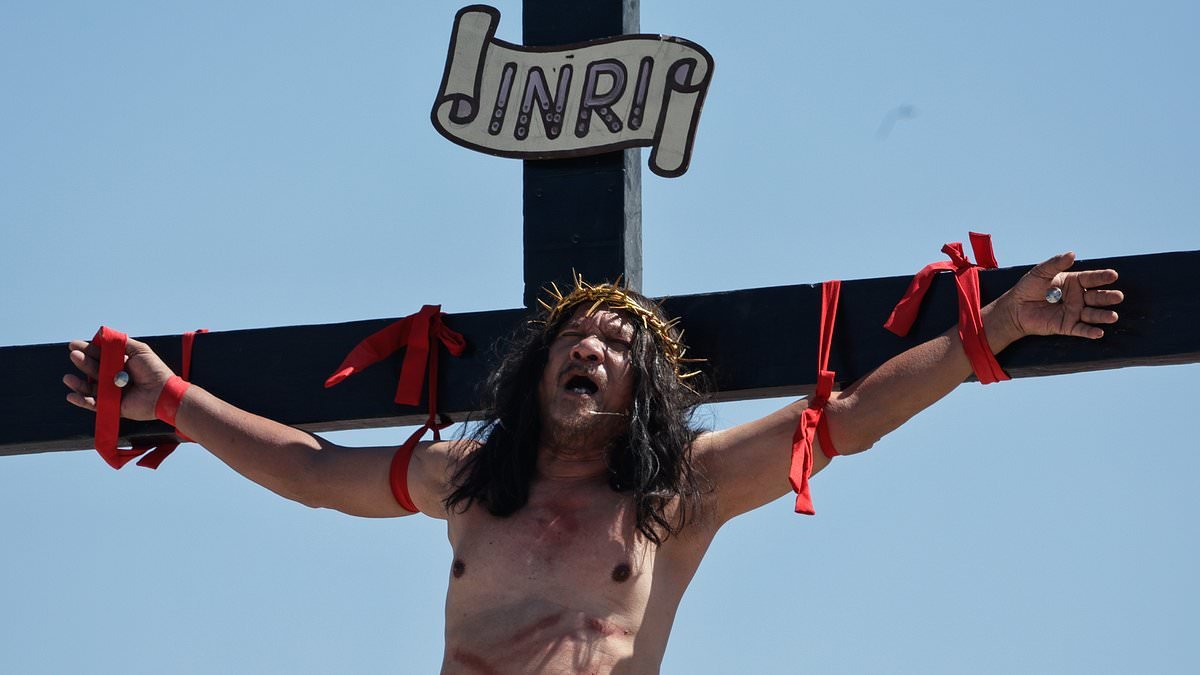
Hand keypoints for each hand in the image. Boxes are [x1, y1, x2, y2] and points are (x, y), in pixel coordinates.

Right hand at [63, 337, 175, 420]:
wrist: (163, 392)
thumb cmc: (154, 370)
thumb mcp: (139, 350)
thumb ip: (121, 343)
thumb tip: (102, 334)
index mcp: (120, 364)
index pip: (100, 356)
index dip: (87, 350)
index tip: (73, 345)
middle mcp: (115, 377)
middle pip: (93, 370)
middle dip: (83, 362)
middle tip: (74, 355)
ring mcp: (113, 392)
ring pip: (91, 387)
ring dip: (78, 383)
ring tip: (68, 378)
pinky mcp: (113, 406)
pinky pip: (95, 404)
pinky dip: (82, 401)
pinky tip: (72, 395)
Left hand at [996, 252, 1122, 340]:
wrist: (1015, 308)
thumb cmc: (1028, 288)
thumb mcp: (1040, 272)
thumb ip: (1056, 264)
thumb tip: (1072, 253)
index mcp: (1073, 282)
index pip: (1091, 279)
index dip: (1102, 277)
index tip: (1113, 275)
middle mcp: (1077, 297)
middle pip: (1096, 297)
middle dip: (1107, 297)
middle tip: (1118, 296)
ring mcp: (1074, 312)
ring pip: (1092, 314)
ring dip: (1103, 316)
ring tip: (1113, 316)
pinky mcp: (1067, 326)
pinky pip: (1081, 329)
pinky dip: (1090, 331)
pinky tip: (1099, 332)